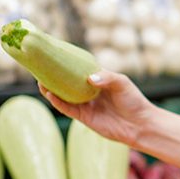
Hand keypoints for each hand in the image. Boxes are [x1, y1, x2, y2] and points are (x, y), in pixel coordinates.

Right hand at [39, 71, 179, 168]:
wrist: (139, 125)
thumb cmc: (133, 100)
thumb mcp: (122, 83)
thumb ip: (107, 78)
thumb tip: (90, 79)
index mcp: (98, 80)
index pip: (79, 69)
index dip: (67, 63)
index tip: (54, 54)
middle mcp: (88, 91)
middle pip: (67, 83)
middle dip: (54, 76)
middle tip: (41, 67)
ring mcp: (85, 104)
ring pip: (63, 96)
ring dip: (51, 89)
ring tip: (40, 80)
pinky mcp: (84, 117)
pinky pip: (67, 109)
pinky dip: (57, 102)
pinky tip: (49, 95)